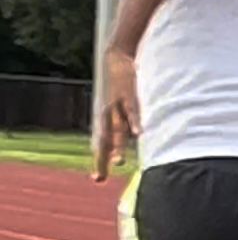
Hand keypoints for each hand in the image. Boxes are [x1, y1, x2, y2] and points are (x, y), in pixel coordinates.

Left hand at [94, 48, 140, 182]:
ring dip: (117, 145)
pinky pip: (132, 111)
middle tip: (100, 178)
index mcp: (108, 120)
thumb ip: (129, 122)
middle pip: (104, 141)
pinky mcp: (128, 95)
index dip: (99, 161)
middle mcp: (109, 115)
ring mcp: (117, 106)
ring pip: (116, 129)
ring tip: (119, 162)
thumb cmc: (123, 86)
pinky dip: (134, 122)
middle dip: (103, 159)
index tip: (97, 180)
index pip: (101, 144)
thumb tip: (139, 138)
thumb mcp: (124, 105)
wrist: (117, 59)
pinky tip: (138, 133)